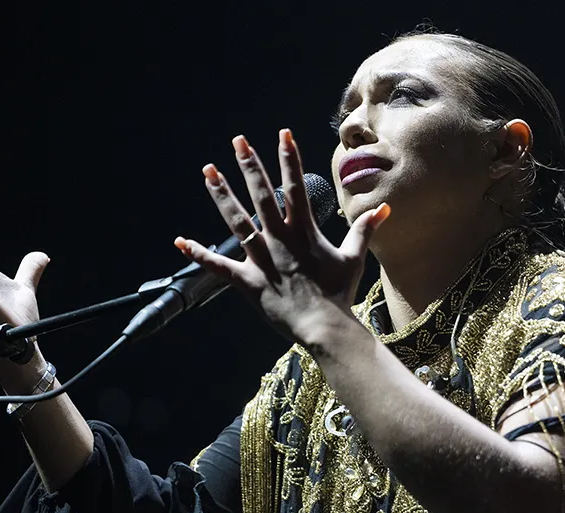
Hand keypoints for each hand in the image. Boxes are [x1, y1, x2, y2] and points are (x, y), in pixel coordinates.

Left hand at [175, 130, 389, 343]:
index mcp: (303, 231)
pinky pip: (218, 267)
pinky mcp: (248, 281)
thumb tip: (384, 209)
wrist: (324, 326)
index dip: (289, 158)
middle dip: (249, 165)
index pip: (295, 186)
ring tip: (208, 172)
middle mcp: (279, 239)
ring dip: (222, 195)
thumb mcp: (353, 258)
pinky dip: (199, 255)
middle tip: (237, 141)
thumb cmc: (338, 293)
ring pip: (237, 222)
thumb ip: (364, 230)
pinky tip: (180, 242)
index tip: (282, 134)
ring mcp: (262, 258)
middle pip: (261, 195)